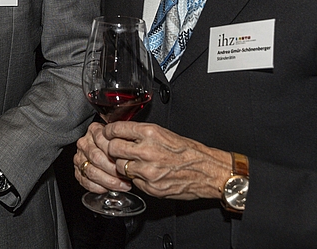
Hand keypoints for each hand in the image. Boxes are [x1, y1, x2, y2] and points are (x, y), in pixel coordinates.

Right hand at [74, 121, 131, 194]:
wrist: (105, 153)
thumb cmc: (117, 146)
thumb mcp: (122, 137)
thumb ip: (124, 140)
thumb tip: (134, 154)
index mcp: (94, 130)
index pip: (102, 141)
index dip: (116, 153)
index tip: (128, 161)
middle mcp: (84, 143)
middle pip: (96, 157)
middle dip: (113, 169)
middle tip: (126, 175)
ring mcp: (79, 157)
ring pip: (91, 171)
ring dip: (108, 181)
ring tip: (121, 184)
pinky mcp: (78, 171)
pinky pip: (85, 181)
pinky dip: (98, 187)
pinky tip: (108, 188)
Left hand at [77, 121, 230, 200]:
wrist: (208, 172)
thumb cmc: (190, 152)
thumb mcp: (165, 133)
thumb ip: (142, 133)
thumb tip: (122, 131)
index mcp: (151, 133)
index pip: (116, 129)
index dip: (109, 131)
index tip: (107, 133)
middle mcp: (147, 151)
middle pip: (113, 149)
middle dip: (113, 149)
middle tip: (117, 149)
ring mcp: (148, 171)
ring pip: (120, 166)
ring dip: (123, 165)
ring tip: (134, 162)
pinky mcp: (151, 187)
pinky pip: (133, 181)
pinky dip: (136, 178)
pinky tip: (146, 173)